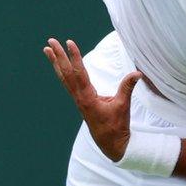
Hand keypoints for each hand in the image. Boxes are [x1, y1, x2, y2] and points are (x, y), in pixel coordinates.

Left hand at [43, 38, 141, 161]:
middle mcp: (79, 97)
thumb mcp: (123, 106)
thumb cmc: (117, 127)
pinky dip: (62, 72)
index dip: (74, 56)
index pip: (79, 72)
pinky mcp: (80, 101)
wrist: (110, 144)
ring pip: (64, 77)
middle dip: (58, 56)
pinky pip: (68, 83)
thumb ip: (127, 88)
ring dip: (56, 63)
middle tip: (50, 41)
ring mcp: (77, 99)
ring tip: (47, 49)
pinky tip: (59, 65)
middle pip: (66, 73)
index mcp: (87, 98)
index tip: (69, 42)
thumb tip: (138, 73)